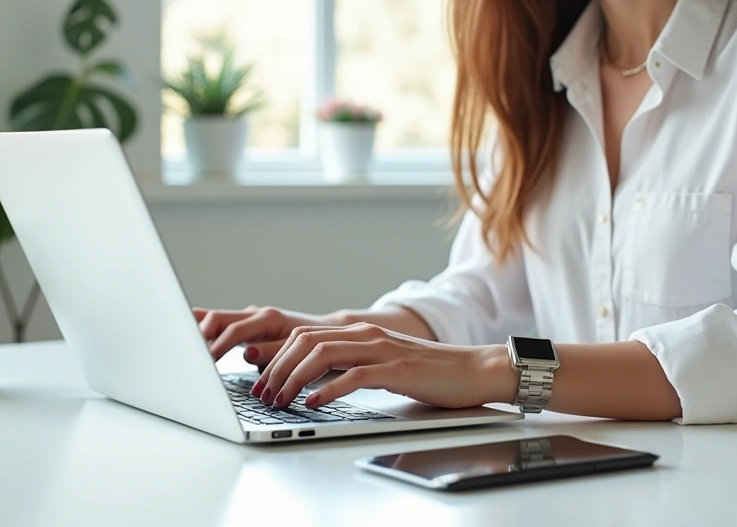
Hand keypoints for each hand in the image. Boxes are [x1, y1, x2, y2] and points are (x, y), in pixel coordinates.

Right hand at [194, 306, 332, 366]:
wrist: (327, 333)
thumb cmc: (315, 345)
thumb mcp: (299, 350)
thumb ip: (273, 352)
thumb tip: (248, 353)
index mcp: (268, 319)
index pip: (234, 331)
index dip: (218, 346)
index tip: (205, 360)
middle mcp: (256, 315)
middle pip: (218, 319)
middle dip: (200, 336)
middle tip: (188, 356)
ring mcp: (249, 319)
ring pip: (216, 319)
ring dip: (199, 332)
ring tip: (183, 348)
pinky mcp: (246, 327)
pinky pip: (220, 323)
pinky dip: (204, 327)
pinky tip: (188, 332)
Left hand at [250, 322, 518, 409]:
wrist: (475, 370)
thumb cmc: (431, 373)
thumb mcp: (383, 365)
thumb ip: (353, 366)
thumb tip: (316, 384)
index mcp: (361, 332)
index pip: (305, 335)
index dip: (277, 355)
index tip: (261, 379)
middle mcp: (367, 335)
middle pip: (306, 341)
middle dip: (277, 367)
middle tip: (263, 393)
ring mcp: (382, 349)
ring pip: (323, 354)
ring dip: (294, 378)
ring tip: (281, 399)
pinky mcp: (397, 368)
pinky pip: (353, 375)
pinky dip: (328, 390)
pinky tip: (313, 403)